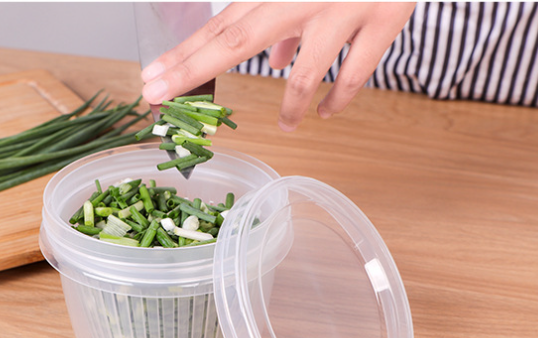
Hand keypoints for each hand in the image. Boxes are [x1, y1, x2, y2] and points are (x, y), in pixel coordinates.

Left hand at [141, 2, 414, 130]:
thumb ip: (286, 15)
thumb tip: (276, 59)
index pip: (222, 22)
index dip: (185, 54)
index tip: (153, 79)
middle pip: (237, 38)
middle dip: (193, 69)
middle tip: (160, 96)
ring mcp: (343, 8)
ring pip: (303, 72)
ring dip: (289, 107)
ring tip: (287, 126)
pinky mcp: (384, 19)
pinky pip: (355, 75)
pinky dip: (338, 100)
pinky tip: (326, 113)